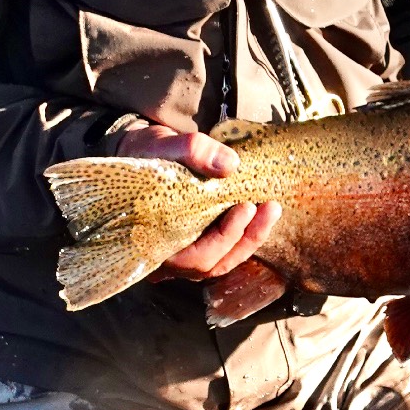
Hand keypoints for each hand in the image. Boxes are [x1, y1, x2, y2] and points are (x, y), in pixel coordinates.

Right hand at [116, 125, 279, 281]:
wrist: (138, 154)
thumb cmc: (145, 153)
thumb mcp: (163, 144)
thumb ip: (192, 150)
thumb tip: (231, 164)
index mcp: (151, 240)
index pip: (193, 256)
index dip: (223, 237)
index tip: (246, 207)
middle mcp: (164, 256)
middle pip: (211, 265)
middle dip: (245, 238)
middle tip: (271, 208)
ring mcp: (179, 254)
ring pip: (219, 261)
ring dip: (250, 238)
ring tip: (272, 210)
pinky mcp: (193, 243)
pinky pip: (221, 250)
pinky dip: (243, 235)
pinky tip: (261, 214)